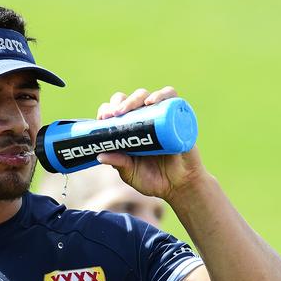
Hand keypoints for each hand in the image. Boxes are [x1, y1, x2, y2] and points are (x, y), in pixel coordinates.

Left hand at [95, 87, 207, 202]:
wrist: (180, 186)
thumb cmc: (154, 180)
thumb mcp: (131, 173)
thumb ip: (118, 164)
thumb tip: (100, 155)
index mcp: (129, 131)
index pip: (115, 111)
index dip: (107, 110)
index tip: (102, 118)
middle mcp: (144, 120)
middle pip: (129, 99)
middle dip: (120, 103)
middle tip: (114, 114)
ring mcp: (160, 117)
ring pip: (147, 96)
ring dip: (135, 98)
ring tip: (127, 110)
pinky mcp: (178, 117)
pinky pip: (172, 97)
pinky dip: (161, 94)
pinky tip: (151, 102)